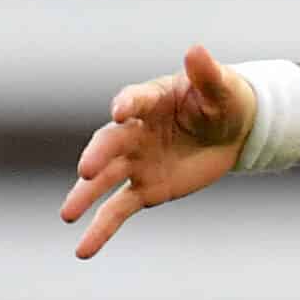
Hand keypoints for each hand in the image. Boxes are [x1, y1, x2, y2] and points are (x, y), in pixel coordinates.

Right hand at [62, 45, 256, 258]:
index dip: (127, 105)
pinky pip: (117, 211)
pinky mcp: (145, 189)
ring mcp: (136, 162)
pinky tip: (83, 250)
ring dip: (84, 195)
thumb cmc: (223, 102)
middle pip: (110, 143)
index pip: (132, 100)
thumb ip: (206, 74)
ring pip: (104, 180)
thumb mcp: (221, 89)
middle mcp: (133, 132)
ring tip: (67, 214)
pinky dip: (100, 230)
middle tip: (86, 169)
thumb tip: (197, 50)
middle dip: (98, 156)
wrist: (232, 131)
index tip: (120, 111)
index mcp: (149, 101)